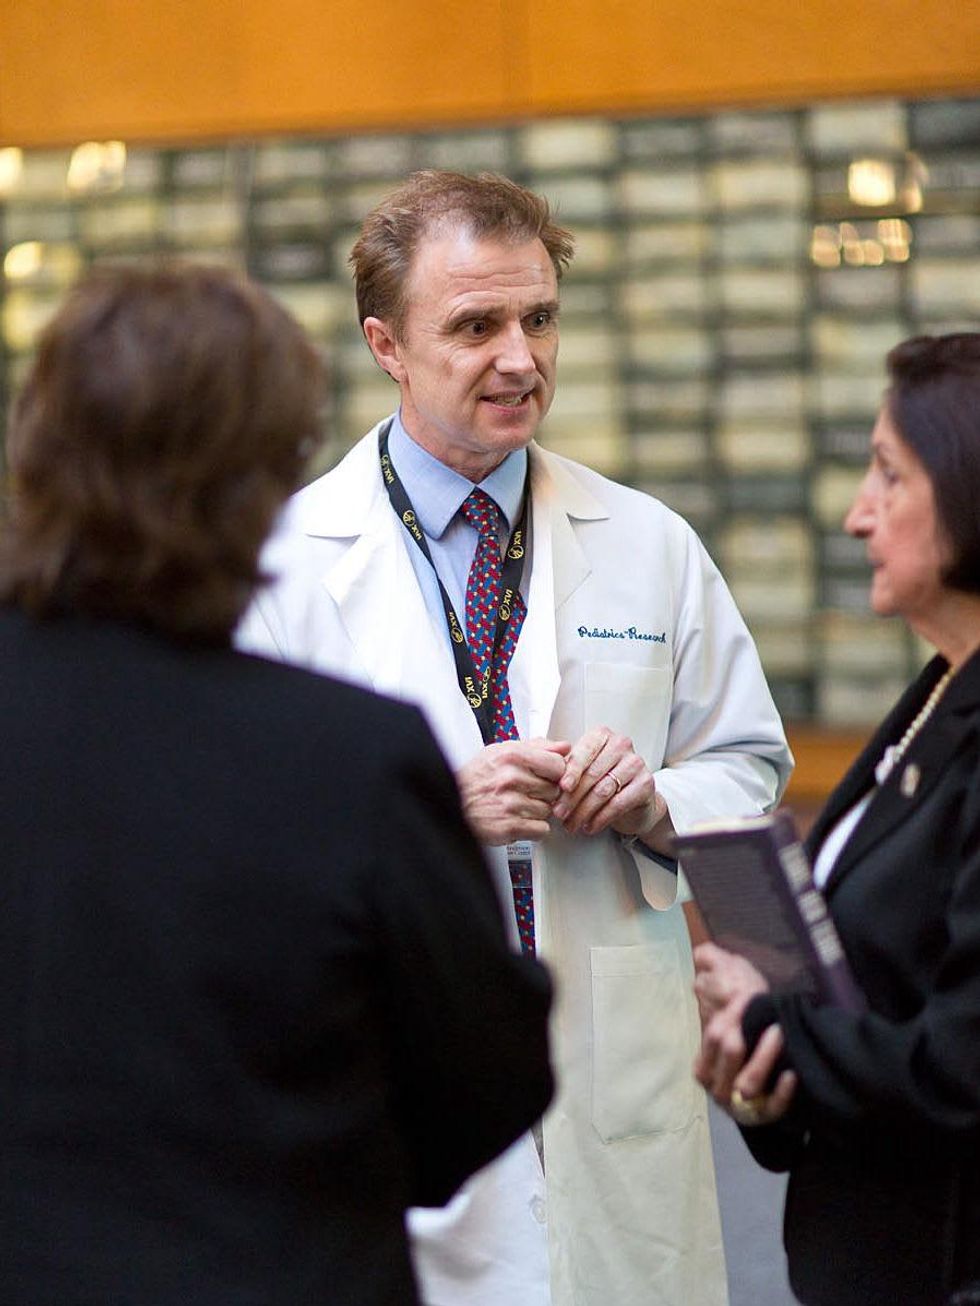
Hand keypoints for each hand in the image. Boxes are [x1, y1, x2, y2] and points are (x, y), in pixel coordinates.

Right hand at [457, 737, 569, 845]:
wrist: (452, 803)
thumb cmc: (477, 778)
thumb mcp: (502, 752)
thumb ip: (537, 747)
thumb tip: (564, 748)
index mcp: (512, 755)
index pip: (557, 764)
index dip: (556, 773)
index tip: (548, 776)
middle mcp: (511, 778)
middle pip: (554, 790)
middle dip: (544, 793)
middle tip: (526, 793)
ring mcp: (511, 803)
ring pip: (548, 811)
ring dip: (537, 812)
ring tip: (518, 806)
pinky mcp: (509, 826)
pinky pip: (541, 829)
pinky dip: (533, 829)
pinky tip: (518, 821)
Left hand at [551, 725, 666, 841]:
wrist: (634, 799)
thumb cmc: (603, 780)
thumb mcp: (583, 769)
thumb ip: (565, 766)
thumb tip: (545, 774)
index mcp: (602, 736)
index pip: (584, 752)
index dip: (571, 772)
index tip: (561, 788)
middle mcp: (621, 744)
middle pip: (592, 774)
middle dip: (572, 798)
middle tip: (560, 814)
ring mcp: (636, 763)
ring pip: (603, 791)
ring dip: (583, 811)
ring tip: (572, 824)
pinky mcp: (646, 783)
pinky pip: (618, 803)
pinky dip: (601, 818)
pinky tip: (590, 826)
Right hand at [692, 943, 794, 1124]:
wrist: (773, 1068)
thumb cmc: (748, 1020)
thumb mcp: (731, 987)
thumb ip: (713, 966)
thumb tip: (702, 953)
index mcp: (704, 1060)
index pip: (712, 1038)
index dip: (728, 1020)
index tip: (745, 999)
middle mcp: (718, 1084)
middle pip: (729, 1056)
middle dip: (744, 1035)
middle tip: (769, 1018)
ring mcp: (740, 1103)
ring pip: (747, 1085)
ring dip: (763, 1060)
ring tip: (779, 1034)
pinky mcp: (765, 1115)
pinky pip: (772, 1108)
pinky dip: (780, 1093)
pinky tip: (791, 1075)